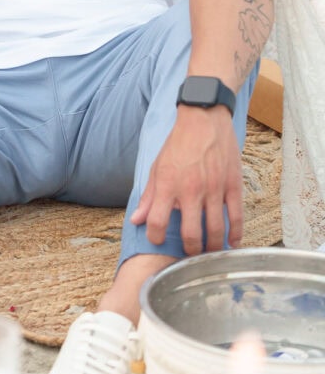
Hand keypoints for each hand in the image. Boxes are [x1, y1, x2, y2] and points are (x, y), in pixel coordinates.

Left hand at [131, 106, 242, 253]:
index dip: (155, 236)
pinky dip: (236, 234)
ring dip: (212, 247)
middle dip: (189, 250)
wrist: (204, 119)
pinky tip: (232, 243)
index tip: (157, 239)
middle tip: (189, 255)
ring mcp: (215, 189)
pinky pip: (237, 216)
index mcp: (169, 185)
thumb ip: (148, 196)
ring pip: (216, 229)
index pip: (158, 221)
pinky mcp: (233, 185)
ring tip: (208, 253)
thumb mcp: (157, 167)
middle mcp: (191, 190)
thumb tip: (136, 220)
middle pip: (191, 233)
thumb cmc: (178, 144)